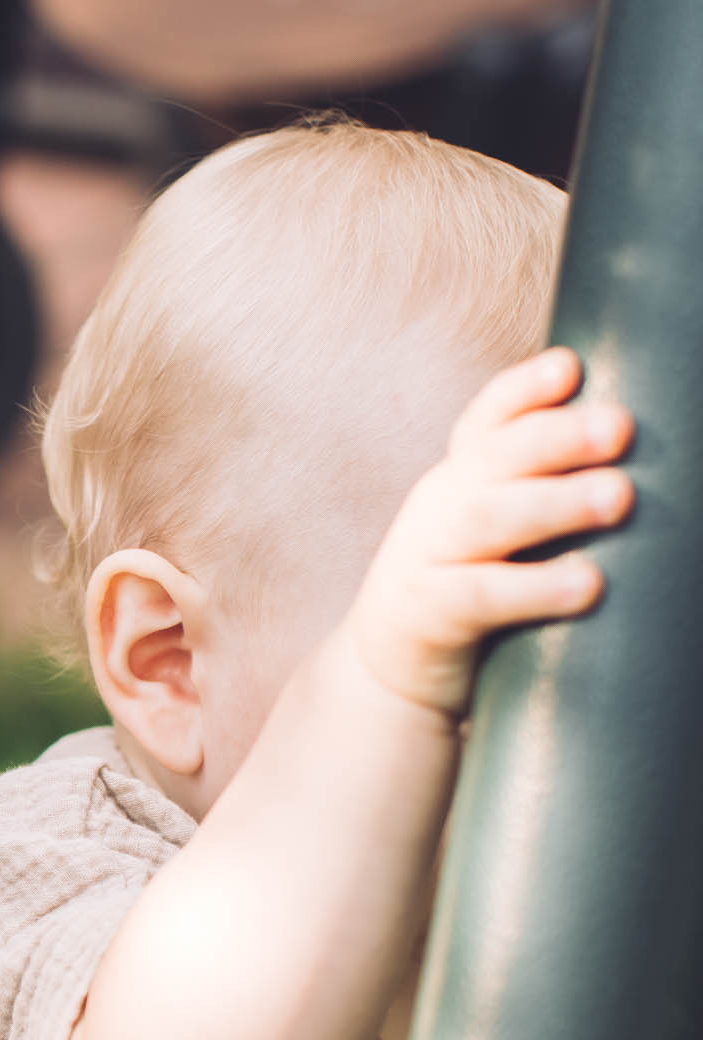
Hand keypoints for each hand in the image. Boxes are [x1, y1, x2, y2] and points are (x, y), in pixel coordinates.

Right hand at [347, 346, 632, 719]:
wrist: (390, 673)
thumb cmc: (472, 591)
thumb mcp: (499, 532)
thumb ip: (548, 494)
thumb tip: (650, 474)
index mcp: (464, 476)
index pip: (491, 419)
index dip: (526, 390)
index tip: (571, 366)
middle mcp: (442, 504)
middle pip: (497, 455)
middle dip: (559, 436)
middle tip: (621, 427)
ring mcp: (429, 555)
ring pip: (489, 517)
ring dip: (556, 503)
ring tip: (619, 497)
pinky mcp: (427, 614)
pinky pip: (480, 595)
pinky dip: (534, 587)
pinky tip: (588, 584)